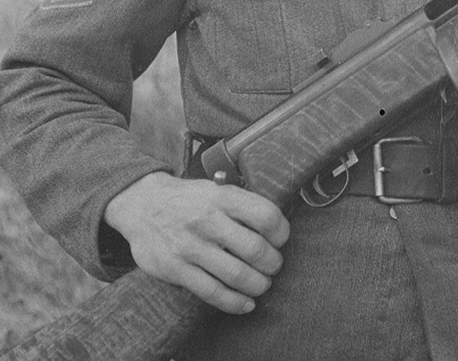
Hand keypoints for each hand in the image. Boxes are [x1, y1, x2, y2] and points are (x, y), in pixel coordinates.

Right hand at [103, 171, 289, 313]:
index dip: (281, 231)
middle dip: (273, 263)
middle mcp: (208, 221)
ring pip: (236, 274)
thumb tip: (274, 224)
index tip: (281, 239)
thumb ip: (242, 203)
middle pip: (255, 249)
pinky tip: (246, 303)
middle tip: (275, 265)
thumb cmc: (188, 198)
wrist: (142, 204)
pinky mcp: (176, 269)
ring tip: (263, 284)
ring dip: (258, 284)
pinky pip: (212, 292)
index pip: (265, 216)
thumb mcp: (216, 188)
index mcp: (223, 197)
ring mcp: (191, 247)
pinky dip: (234, 302)